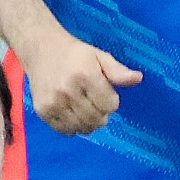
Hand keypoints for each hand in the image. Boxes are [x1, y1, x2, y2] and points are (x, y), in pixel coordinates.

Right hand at [24, 28, 143, 136]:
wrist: (41, 49)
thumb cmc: (74, 54)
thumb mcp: (99, 56)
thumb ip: (118, 71)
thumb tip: (138, 78)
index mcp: (85, 75)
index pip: (110, 105)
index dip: (111, 101)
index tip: (105, 93)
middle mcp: (68, 90)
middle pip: (96, 119)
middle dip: (101, 114)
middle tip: (96, 103)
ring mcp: (53, 102)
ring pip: (81, 127)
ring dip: (89, 123)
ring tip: (85, 110)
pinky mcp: (42, 110)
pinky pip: (65, 130)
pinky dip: (73, 127)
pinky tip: (72, 114)